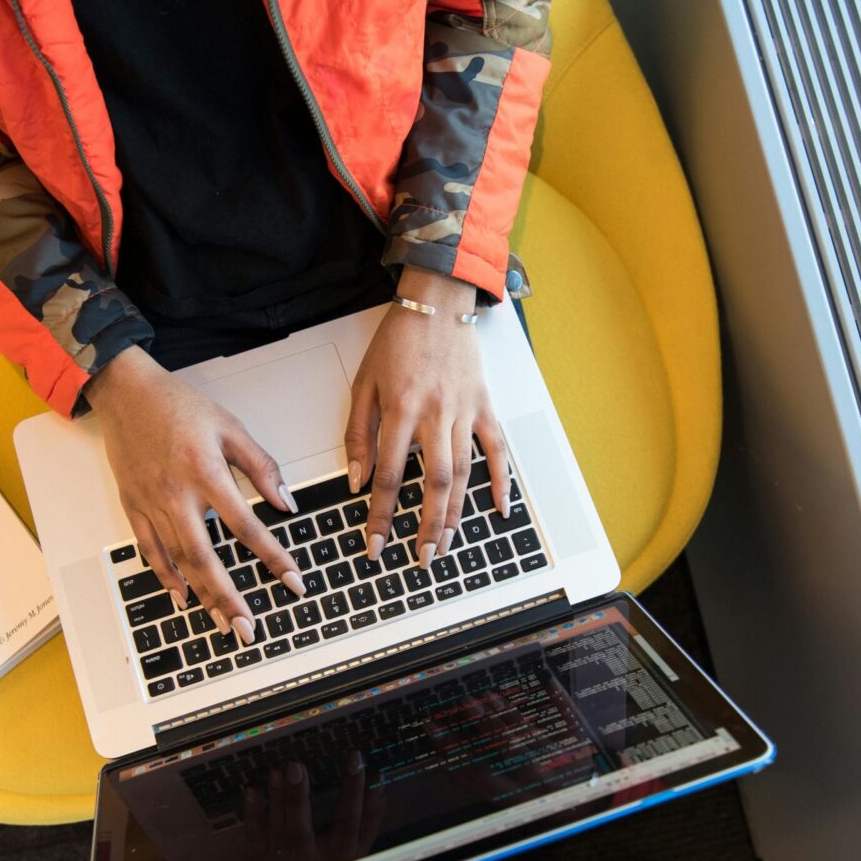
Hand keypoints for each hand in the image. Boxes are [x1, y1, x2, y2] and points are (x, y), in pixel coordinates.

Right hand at [85, 346, 305, 643]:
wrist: (125, 391)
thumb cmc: (178, 405)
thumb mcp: (230, 426)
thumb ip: (261, 466)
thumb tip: (286, 503)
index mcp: (206, 472)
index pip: (246, 525)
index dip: (272, 556)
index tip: (293, 580)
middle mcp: (176, 494)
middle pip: (206, 558)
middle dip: (229, 598)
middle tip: (248, 628)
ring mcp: (151, 503)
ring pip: (178, 561)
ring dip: (202, 595)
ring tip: (222, 622)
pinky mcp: (133, 506)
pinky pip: (149, 550)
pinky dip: (166, 576)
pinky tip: (182, 596)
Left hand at [244, 751, 384, 860]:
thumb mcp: (361, 847)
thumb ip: (371, 817)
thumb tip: (378, 781)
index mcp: (340, 852)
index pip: (348, 819)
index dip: (353, 789)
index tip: (355, 758)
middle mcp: (310, 857)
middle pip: (302, 828)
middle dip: (298, 797)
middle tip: (296, 766)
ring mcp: (284, 857)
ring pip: (278, 827)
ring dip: (276, 798)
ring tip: (278, 771)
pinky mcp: (264, 856)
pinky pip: (255, 835)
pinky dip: (252, 814)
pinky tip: (252, 791)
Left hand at [345, 267, 511, 568]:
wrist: (438, 302)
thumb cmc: (397, 340)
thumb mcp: (363, 384)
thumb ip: (358, 434)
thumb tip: (358, 480)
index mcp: (402, 410)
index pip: (390, 476)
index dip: (382, 516)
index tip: (375, 544)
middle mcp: (437, 415)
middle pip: (435, 484)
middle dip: (428, 527)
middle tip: (421, 558)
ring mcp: (466, 412)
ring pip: (465, 473)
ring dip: (457, 514)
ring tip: (448, 544)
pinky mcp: (485, 406)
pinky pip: (497, 449)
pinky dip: (502, 481)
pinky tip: (499, 509)